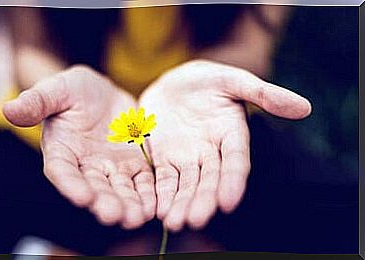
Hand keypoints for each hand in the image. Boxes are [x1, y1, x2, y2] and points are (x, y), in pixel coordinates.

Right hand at [3, 66, 154, 228]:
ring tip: (137, 217)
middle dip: (104, 202)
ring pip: (120, 190)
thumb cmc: (74, 91)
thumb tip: (9, 109)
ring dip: (129, 204)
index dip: (71, 185)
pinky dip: (148, 193)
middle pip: (94, 188)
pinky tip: (156, 205)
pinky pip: (142, 181)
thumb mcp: (57, 89)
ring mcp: (111, 168)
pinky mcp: (134, 164)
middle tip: (114, 215)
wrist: (102, 94)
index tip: (82, 197)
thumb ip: (37, 101)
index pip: (62, 172)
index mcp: (62, 151)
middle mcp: (86, 166)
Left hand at [140, 60, 310, 231]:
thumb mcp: (234, 80)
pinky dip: (161, 194)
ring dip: (181, 204)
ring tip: (174, 222)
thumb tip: (304, 107)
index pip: (236, 161)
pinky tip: (157, 210)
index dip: (233, 181)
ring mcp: (187, 158)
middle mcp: (212, 153)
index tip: (228, 201)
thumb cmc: (207, 80)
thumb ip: (264, 93)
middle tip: (195, 219)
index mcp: (232, 135)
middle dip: (203, 200)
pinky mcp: (165, 159)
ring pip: (186, 185)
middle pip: (209, 180)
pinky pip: (163, 179)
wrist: (174, 84)